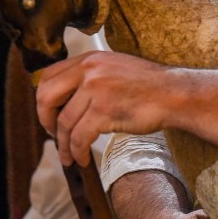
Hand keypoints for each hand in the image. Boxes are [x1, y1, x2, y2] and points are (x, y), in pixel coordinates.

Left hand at [36, 51, 171, 166]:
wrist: (174, 94)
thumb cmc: (149, 86)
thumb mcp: (115, 68)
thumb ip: (91, 76)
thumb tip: (67, 100)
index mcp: (89, 59)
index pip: (48, 76)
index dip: (43, 99)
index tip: (50, 116)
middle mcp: (89, 70)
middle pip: (46, 97)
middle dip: (45, 121)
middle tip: (54, 135)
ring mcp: (96, 89)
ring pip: (64, 122)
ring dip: (63, 145)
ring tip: (69, 157)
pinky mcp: (104, 110)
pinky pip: (79, 137)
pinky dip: (77, 152)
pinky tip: (82, 159)